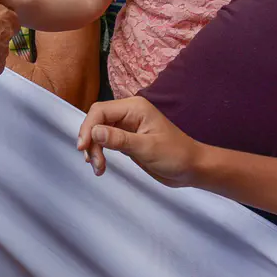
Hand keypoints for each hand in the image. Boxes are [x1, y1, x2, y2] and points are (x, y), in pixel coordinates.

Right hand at [76, 96, 203, 185]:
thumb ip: (120, 139)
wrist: (192, 168)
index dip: (88, 127)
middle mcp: (128, 113)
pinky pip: (106, 140)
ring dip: (94, 149)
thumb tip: (94, 131)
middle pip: (97, 120)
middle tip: (93, 162)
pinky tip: (101, 165)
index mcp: (134, 107)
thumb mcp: (147, 148)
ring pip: (99, 131)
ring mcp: (127, 126)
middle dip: (91, 140)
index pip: (101, 111)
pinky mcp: (127, 139)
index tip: (84, 148)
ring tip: (98, 168)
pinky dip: (100, 152)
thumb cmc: (176, 155)